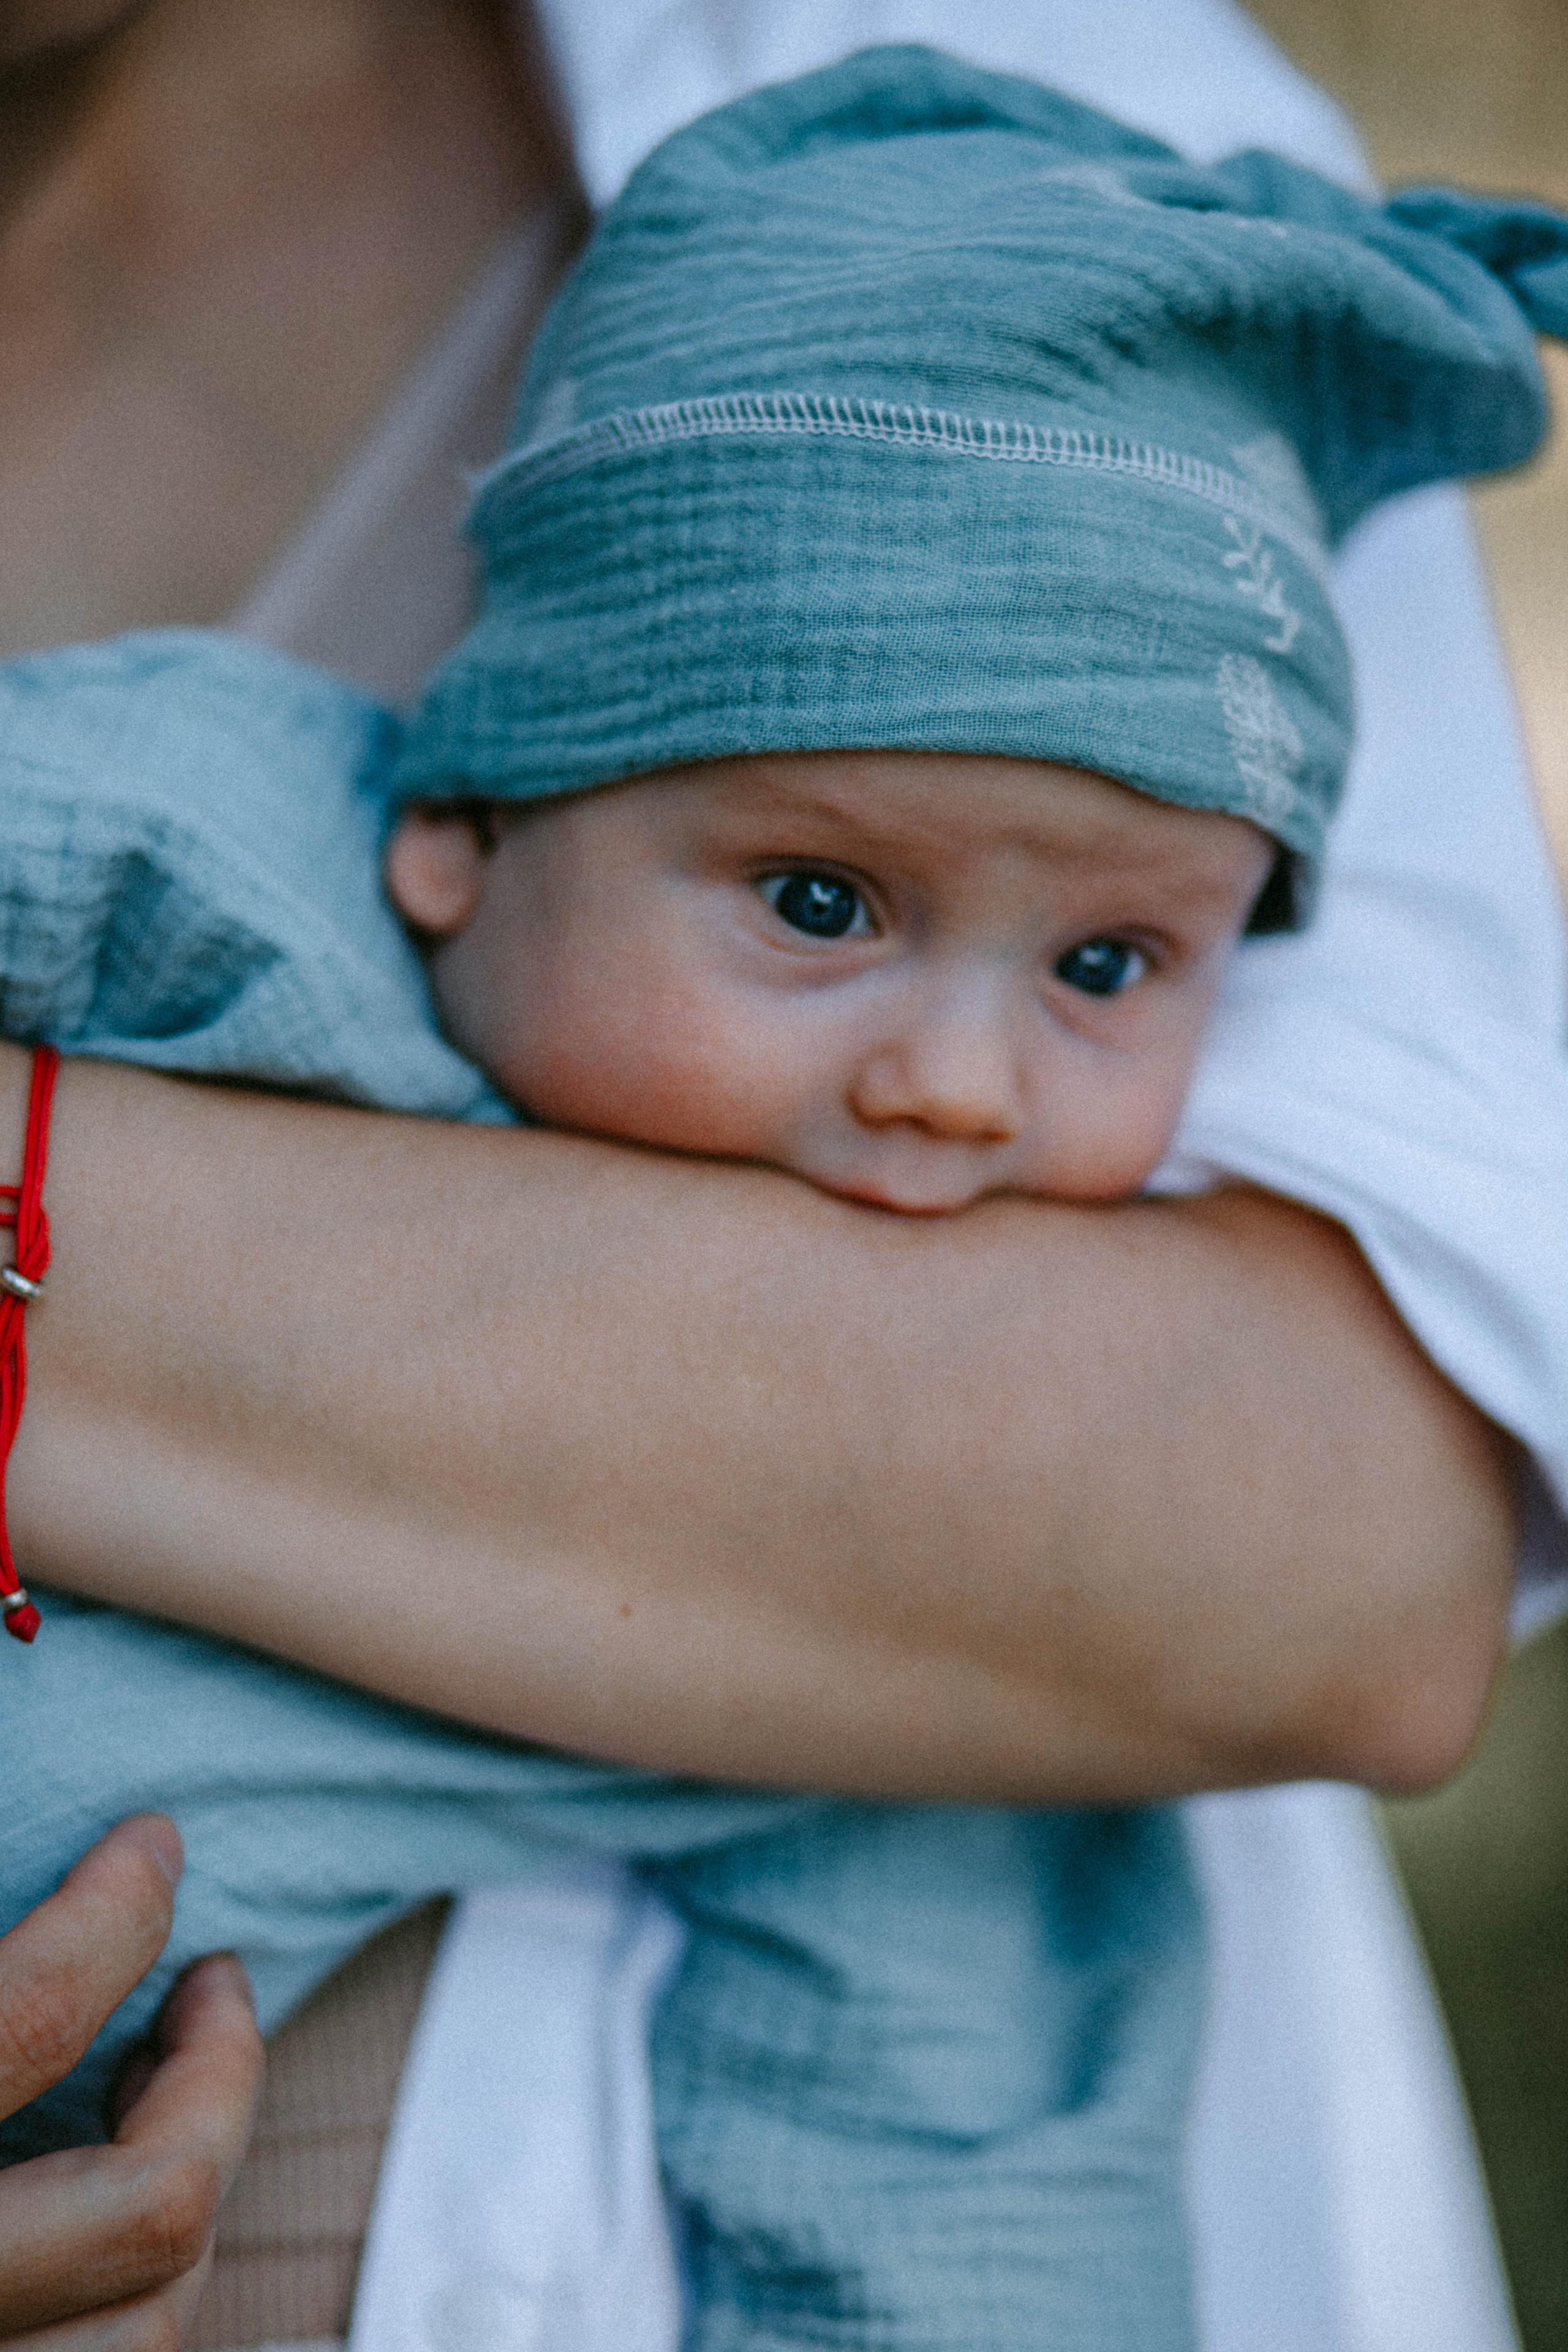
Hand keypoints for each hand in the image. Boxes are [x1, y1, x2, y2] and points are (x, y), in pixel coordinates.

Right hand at [0, 1815, 262, 2345]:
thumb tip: (143, 1839)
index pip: (30, 2019)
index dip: (114, 1916)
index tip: (151, 1846)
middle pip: (154, 2206)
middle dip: (217, 2078)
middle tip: (212, 1982)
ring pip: (158, 2318)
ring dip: (191, 2186)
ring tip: (165, 2087)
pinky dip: (146, 2283)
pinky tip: (116, 2195)